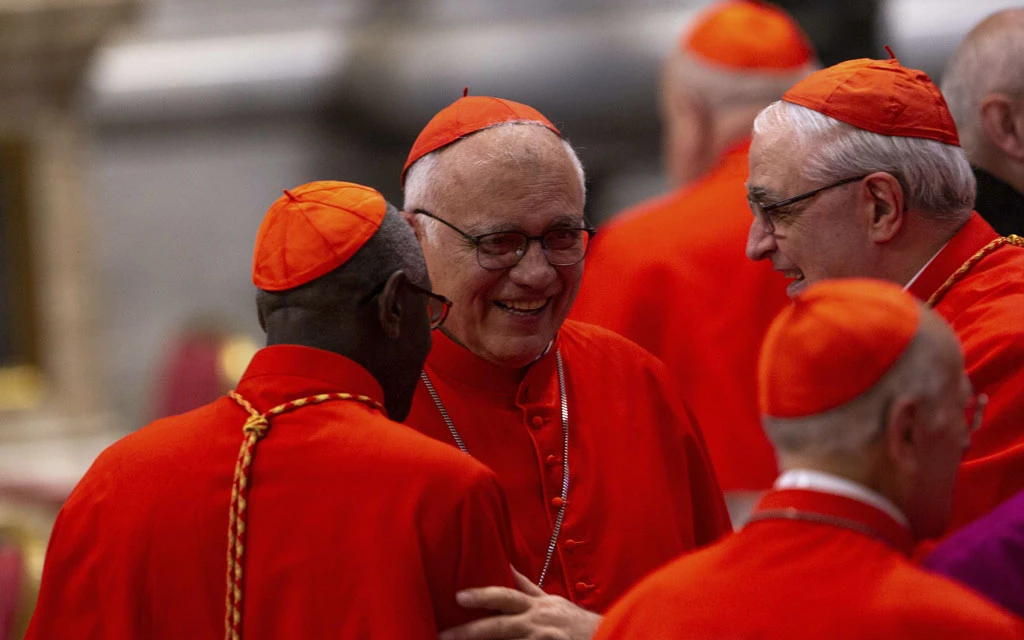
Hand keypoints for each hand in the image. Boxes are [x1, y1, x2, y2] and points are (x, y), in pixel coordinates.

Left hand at [439, 568, 601, 639]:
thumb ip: (526, 587)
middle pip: (498, 627)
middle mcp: (536, 623)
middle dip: (469, 632)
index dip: (482, 596)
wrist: (605, 638)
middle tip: (442, 636)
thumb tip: (506, 566)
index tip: (458, 596)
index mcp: (535, 607)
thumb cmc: (573, 623)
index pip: (505, 597)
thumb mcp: (550, 601)